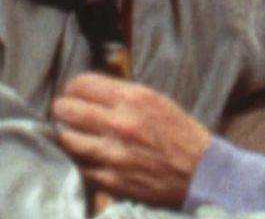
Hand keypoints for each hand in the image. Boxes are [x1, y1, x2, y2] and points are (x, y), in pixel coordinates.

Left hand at [52, 72, 212, 207]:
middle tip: (68, 114)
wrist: (200, 173)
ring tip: (74, 134)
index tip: (75, 94)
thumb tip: (87, 91)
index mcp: (133, 99)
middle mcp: (120, 124)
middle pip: (66, 109)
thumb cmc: (179, 134)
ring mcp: (113, 154)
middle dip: (64, 109)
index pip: (80, 84)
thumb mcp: (155, 100)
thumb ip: (121, 95)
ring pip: (65, 138)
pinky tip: (88, 156)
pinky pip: (78, 166)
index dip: (73, 88)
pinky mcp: (111, 180)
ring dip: (67, 135)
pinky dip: (79, 160)